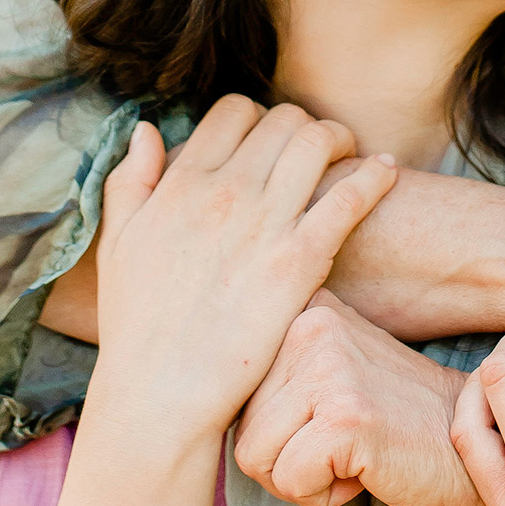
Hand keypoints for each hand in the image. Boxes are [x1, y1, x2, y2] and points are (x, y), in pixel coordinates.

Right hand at [91, 96, 397, 448]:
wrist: (160, 393)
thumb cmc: (137, 326)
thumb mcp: (118, 243)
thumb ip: (131, 180)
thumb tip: (147, 130)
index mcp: (181, 182)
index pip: (234, 111)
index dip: (258, 118)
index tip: (270, 142)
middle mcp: (224, 191)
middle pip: (284, 120)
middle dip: (305, 127)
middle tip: (320, 150)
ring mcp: (264, 224)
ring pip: (319, 142)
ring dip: (341, 140)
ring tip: (352, 158)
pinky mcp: (300, 261)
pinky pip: (349, 197)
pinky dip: (374, 177)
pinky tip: (386, 175)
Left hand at [235, 293, 482, 505]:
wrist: (478, 446)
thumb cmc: (397, 423)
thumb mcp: (329, 373)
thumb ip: (272, 374)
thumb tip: (187, 402)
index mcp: (301, 309)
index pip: (231, 395)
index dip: (275, 431)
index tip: (327, 422)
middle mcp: (310, 324)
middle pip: (239, 429)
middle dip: (285, 459)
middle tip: (346, 444)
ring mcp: (329, 367)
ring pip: (255, 459)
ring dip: (303, 479)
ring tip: (355, 454)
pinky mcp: (345, 417)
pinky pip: (290, 483)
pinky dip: (325, 497)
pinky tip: (368, 471)